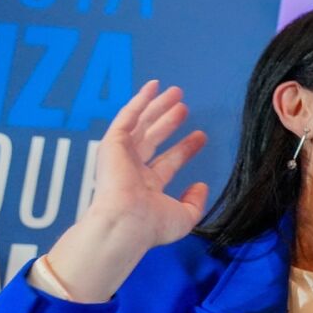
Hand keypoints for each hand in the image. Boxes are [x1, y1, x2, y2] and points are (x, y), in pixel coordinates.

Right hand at [43, 80, 207, 300]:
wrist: (125, 223)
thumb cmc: (152, 225)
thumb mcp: (184, 217)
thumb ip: (195, 202)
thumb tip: (201, 186)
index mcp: (147, 188)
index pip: (169, 162)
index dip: (185, 148)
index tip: (201, 136)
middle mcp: (132, 171)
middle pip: (154, 139)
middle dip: (168, 122)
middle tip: (184, 107)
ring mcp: (121, 156)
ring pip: (141, 125)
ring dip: (156, 107)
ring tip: (175, 92)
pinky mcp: (111, 144)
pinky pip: (126, 118)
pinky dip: (138, 102)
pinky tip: (151, 87)